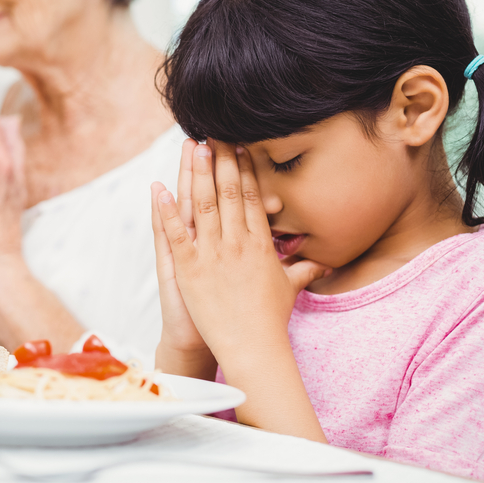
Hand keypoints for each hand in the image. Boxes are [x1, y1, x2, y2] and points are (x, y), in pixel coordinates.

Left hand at [154, 140, 330, 361]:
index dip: (245, 170)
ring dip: (197, 174)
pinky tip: (158, 188)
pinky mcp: (190, 269)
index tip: (240, 147)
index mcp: (260, 244)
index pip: (252, 198)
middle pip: (229, 192)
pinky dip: (165, 210)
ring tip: (193, 148)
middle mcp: (237, 243)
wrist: (252, 348)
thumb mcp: (290, 290)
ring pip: (203, 205)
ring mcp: (212, 254)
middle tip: (214, 134)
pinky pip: (176, 234)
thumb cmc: (270, 321)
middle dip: (221, 160)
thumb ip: (304, 270)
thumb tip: (325, 262)